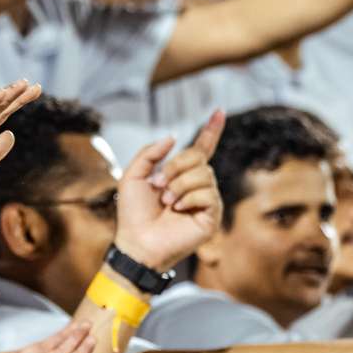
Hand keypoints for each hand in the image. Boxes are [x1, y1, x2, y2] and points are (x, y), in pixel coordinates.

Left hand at [114, 111, 224, 271]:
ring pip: (203, 174)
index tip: (219, 111)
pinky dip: (189, 198)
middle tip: (158, 185)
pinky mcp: (211, 216)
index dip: (211, 130)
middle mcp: (196, 185)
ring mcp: (206, 200)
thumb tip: (173, 138)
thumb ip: (150, 153)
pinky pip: (208, 194)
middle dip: (175, 167)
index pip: (201, 148)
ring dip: (178, 185)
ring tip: (167, 202)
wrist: (137, 241)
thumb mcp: (133, 176)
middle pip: (198, 157)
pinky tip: (178, 209)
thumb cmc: (133, 213)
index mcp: (180, 174)